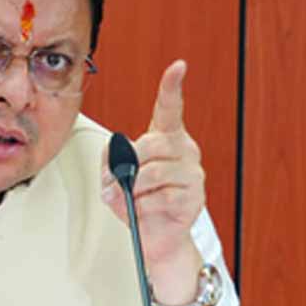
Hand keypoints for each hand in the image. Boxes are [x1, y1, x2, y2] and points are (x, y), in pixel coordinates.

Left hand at [100, 60, 204, 305]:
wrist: (157, 239)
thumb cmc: (138, 202)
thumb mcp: (114, 178)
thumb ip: (110, 162)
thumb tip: (117, 166)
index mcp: (166, 139)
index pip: (170, 109)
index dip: (172, 87)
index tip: (178, 67)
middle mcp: (184, 151)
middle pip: (150, 144)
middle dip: (127, 166)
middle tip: (118, 183)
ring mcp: (192, 174)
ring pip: (152, 174)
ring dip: (132, 190)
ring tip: (130, 199)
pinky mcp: (194, 198)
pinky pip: (159, 199)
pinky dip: (143, 208)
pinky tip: (145, 211)